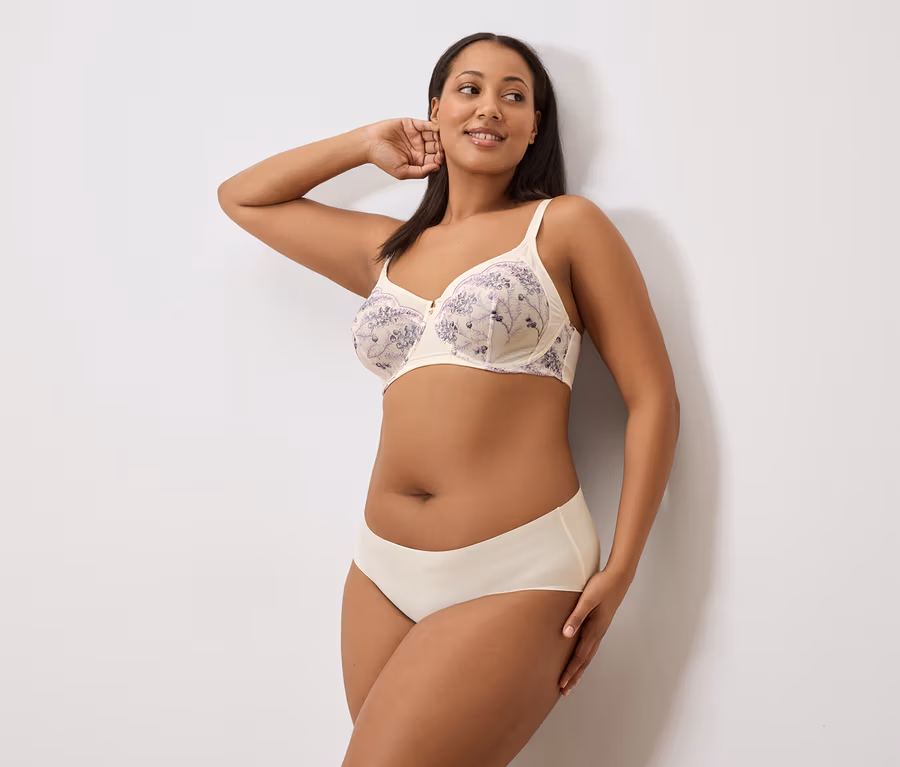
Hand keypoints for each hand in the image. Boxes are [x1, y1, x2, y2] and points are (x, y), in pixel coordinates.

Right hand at [365, 118, 442, 179]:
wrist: (369, 143)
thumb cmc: (382, 159)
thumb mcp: (402, 172)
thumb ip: (420, 172)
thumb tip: (436, 168)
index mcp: (418, 161)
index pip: (435, 160)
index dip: (440, 159)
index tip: (441, 158)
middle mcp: (419, 148)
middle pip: (436, 147)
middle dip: (442, 147)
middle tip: (443, 146)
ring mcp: (417, 136)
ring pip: (433, 135)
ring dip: (439, 136)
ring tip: (441, 137)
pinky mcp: (412, 125)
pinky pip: (426, 124)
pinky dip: (433, 125)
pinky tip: (437, 128)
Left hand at [558, 565, 632, 695]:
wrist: (619, 577)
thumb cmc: (602, 586)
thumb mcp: (587, 599)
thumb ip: (576, 616)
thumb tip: (566, 634)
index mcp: (594, 630)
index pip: (579, 657)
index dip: (570, 671)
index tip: (562, 684)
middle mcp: (598, 633)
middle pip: (584, 661)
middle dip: (574, 676)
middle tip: (564, 691)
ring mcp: (600, 630)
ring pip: (588, 655)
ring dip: (579, 669)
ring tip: (571, 681)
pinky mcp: (599, 625)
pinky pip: (590, 647)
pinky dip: (583, 657)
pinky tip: (580, 658)